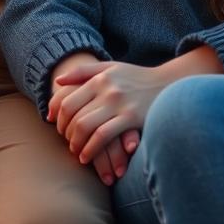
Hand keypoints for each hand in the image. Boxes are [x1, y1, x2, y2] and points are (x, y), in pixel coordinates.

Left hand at [49, 52, 135, 184]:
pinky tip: (87, 156)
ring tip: (76, 151)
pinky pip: (102, 136)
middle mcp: (106, 89)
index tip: (55, 126)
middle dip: (66, 133)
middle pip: (74, 115)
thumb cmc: (136, 77)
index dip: (57, 116)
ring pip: (85, 126)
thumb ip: (83, 72)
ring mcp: (118, 104)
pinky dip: (90, 149)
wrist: (168, 83)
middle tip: (66, 142)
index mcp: (99, 78)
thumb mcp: (110, 67)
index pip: (67, 99)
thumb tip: (58, 80)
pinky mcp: (130, 118)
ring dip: (76, 143)